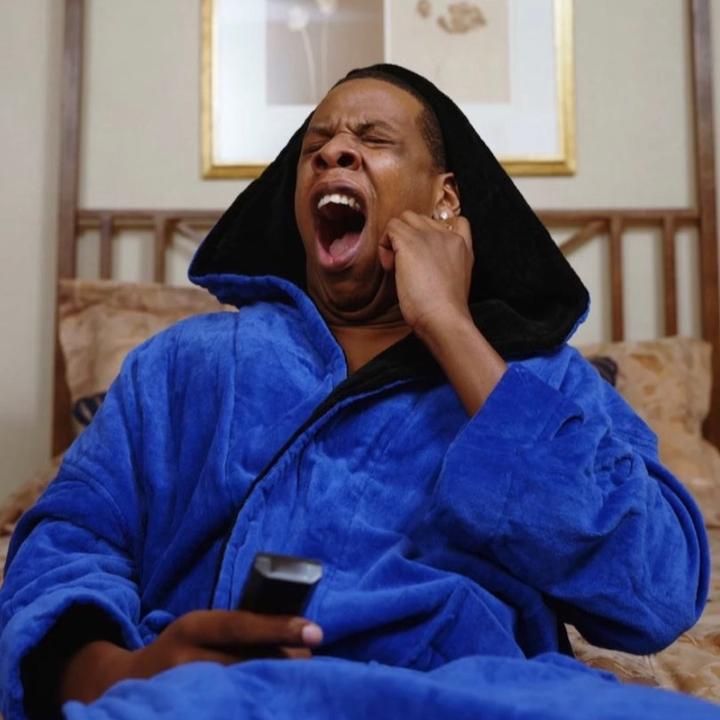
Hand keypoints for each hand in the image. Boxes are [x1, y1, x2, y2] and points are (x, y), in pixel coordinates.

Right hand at [60, 609, 322, 703]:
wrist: (120, 684)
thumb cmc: (179, 652)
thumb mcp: (200, 630)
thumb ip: (237, 632)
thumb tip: (297, 640)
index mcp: (192, 627)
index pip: (242, 624)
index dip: (280, 626)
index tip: (316, 631)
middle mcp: (185, 658)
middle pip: (247, 660)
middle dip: (285, 662)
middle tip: (314, 662)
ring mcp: (184, 691)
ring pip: (241, 687)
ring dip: (273, 685)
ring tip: (298, 685)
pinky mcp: (187, 713)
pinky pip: (229, 708)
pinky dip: (252, 704)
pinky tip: (269, 704)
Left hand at [378, 211, 473, 336]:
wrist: (443, 318)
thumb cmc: (444, 311)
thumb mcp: (454, 282)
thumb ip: (444, 265)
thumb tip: (420, 263)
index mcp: (461, 246)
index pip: (453, 221)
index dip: (433, 231)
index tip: (424, 253)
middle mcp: (447, 236)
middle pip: (420, 219)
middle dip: (409, 237)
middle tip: (406, 266)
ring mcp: (429, 236)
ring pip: (403, 219)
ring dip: (395, 238)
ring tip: (396, 265)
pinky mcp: (410, 242)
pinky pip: (390, 228)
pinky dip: (384, 246)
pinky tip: (390, 268)